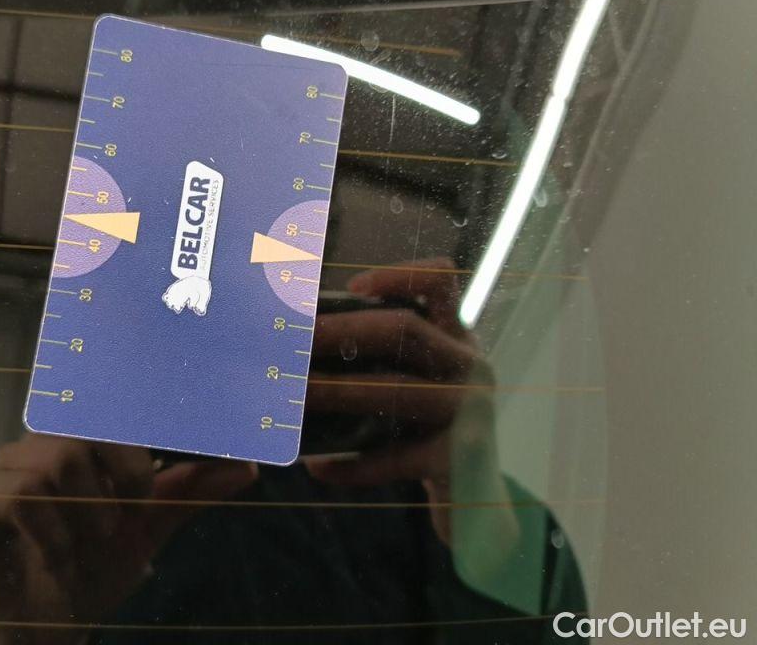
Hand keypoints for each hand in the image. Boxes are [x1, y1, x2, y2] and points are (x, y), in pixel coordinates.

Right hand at [0, 435, 256, 644]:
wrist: (50, 625)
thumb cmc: (96, 567)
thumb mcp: (151, 528)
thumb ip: (190, 493)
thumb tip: (247, 467)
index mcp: (86, 440)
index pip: (115, 408)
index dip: (142, 425)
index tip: (162, 469)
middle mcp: (46, 441)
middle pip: (91, 428)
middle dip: (122, 479)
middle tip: (123, 520)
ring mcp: (9, 464)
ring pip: (58, 460)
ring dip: (86, 515)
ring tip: (86, 545)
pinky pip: (24, 494)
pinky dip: (53, 534)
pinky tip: (59, 557)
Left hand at [304, 258, 513, 551]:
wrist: (476, 493)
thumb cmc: (425, 426)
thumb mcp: (417, 381)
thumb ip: (379, 357)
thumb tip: (299, 339)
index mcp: (456, 337)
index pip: (441, 283)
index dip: (398, 275)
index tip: (350, 287)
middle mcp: (470, 366)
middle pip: (406, 329)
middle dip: (342, 330)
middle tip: (293, 337)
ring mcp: (469, 412)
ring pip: (395, 391)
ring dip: (336, 391)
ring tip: (293, 396)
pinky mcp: (458, 460)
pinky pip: (394, 458)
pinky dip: (351, 465)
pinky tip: (316, 468)